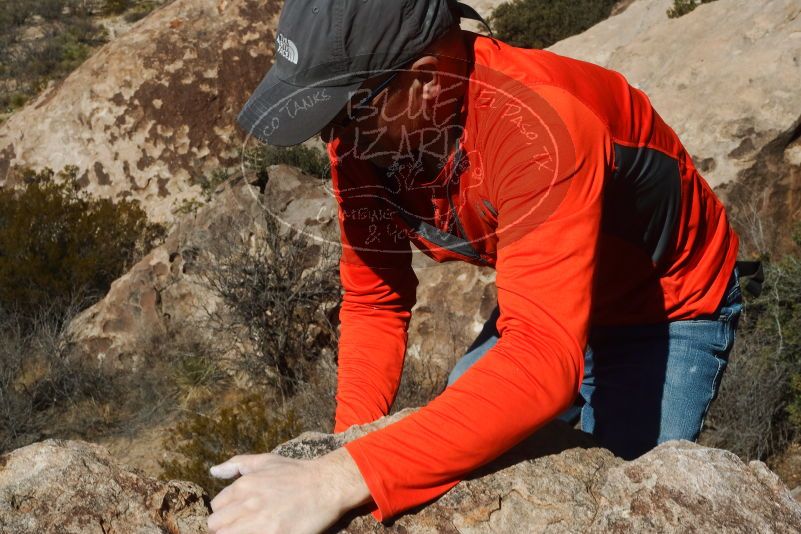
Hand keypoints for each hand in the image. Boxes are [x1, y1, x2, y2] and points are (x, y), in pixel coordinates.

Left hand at [207, 447, 371, 533]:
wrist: (326, 485)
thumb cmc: (296, 473)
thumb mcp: (266, 460)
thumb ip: (237, 464)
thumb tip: (214, 471)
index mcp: (243, 485)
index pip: (216, 509)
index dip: (225, 513)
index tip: (237, 515)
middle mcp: (248, 504)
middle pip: (217, 526)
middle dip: (226, 527)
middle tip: (244, 525)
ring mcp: (260, 524)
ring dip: (237, 533)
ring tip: (253, 528)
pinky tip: (264, 531)